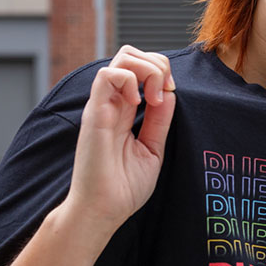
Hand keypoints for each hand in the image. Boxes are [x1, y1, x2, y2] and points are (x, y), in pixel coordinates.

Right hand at [69, 45, 176, 232]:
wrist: (103, 211)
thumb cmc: (123, 187)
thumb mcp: (152, 148)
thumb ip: (159, 121)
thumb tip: (170, 93)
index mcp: (124, 109)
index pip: (140, 68)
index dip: (162, 72)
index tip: (171, 95)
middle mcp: (111, 102)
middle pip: (130, 54)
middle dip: (157, 63)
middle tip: (164, 92)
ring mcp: (102, 105)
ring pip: (122, 57)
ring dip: (147, 70)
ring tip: (153, 98)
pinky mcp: (94, 113)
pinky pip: (107, 75)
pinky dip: (130, 80)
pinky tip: (139, 104)